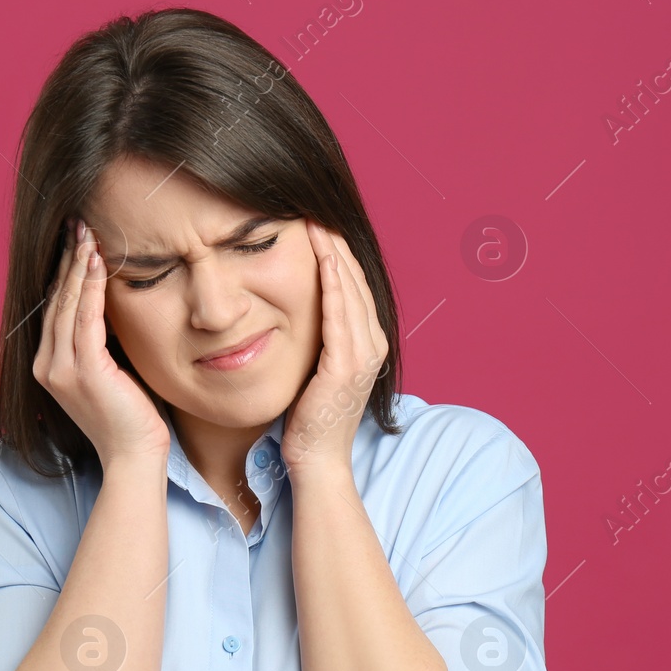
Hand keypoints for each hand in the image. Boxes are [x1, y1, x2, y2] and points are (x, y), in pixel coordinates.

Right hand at [32, 218, 170, 467]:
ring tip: (87, 233)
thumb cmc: (131, 418)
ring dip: (78, 265)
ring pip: (67, 304)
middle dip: (67, 261)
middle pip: (55, 301)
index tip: (76, 242)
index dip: (64, 274)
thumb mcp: (111, 373)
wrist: (134, 456)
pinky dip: (91, 286)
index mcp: (50, 367)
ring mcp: (61, 369)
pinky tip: (98, 262)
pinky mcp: (83, 371)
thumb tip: (112, 307)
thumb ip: (102, 344)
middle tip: (77, 225)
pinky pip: (85, 317)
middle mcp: (47, 366)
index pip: (55, 310)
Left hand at [282, 221, 388, 477]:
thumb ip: (316, 339)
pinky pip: (340, 313)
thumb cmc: (308, 420)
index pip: (354, 286)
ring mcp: (364, 355)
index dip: (337, 253)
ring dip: (333, 254)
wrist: (316, 461)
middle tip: (314, 209)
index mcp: (369, 344)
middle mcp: (373, 345)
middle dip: (335, 244)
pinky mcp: (346, 365)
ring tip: (314, 221)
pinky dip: (332, 282)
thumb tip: (297, 312)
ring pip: (350, 290)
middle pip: (357, 281)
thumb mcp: (315, 369)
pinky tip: (321, 257)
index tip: (315, 223)